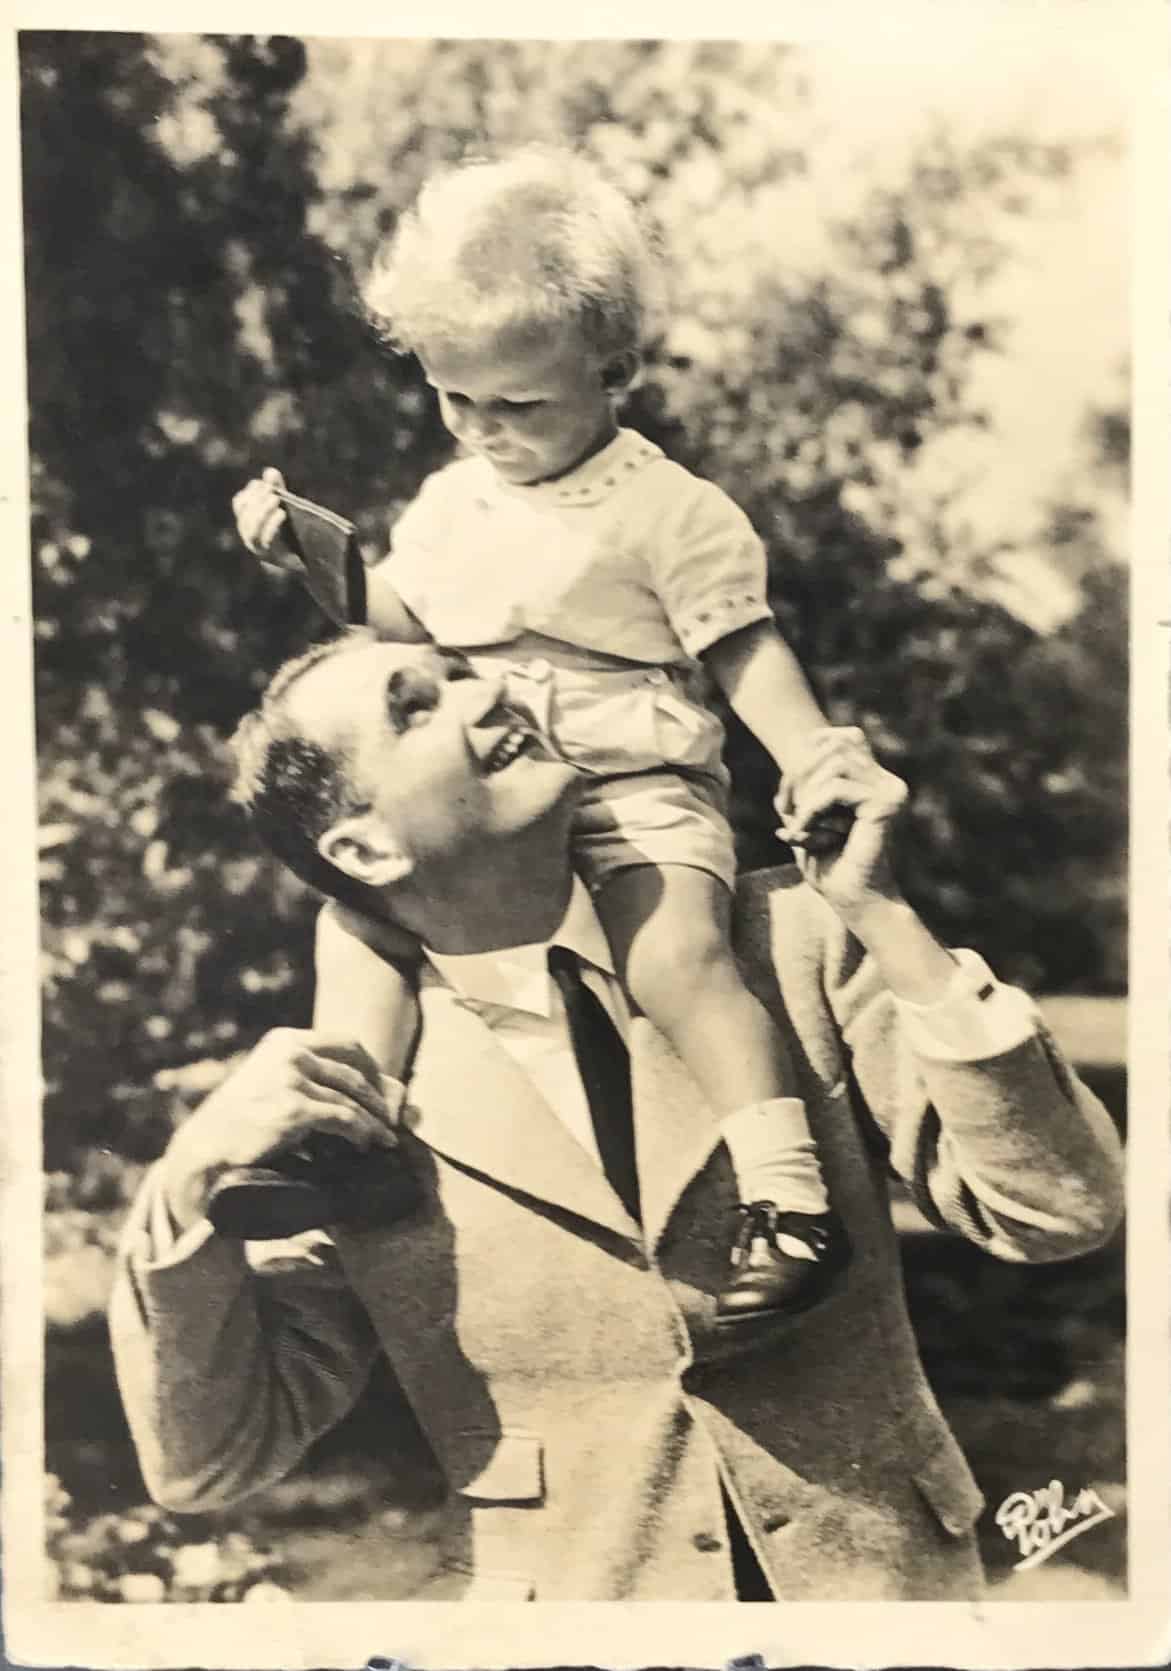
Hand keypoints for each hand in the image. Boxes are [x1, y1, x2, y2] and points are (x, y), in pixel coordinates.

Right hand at [160, 1029, 398, 1233]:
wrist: (205, 1147)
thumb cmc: (239, 1121)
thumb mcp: (268, 1081)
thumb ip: (306, 1076)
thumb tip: (360, 1087)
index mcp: (284, 1041)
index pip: (346, 1043)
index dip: (371, 1067)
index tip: (382, 1088)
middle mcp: (290, 1053)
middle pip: (355, 1070)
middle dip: (379, 1096)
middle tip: (391, 1118)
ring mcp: (292, 1080)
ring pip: (352, 1098)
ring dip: (375, 1120)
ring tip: (385, 1138)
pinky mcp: (294, 1109)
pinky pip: (344, 1119)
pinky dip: (362, 1133)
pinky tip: (365, 1145)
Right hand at [232, 466, 300, 573]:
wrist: (309, 558)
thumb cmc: (292, 530)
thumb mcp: (284, 506)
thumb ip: (277, 489)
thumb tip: (270, 471)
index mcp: (248, 522)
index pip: (239, 504)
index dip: (250, 492)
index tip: (263, 484)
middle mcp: (249, 536)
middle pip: (244, 515)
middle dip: (257, 500)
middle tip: (273, 491)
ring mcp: (259, 548)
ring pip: (251, 529)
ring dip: (262, 511)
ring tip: (277, 499)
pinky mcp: (271, 557)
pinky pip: (265, 541)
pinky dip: (271, 525)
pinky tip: (282, 513)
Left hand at [775, 727, 907, 922]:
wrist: (854, 901)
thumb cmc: (829, 866)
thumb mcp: (804, 818)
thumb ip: (798, 787)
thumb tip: (791, 760)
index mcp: (874, 781)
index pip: (844, 737)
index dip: (811, 751)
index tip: (791, 789)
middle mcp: (887, 781)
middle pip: (835, 745)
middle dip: (801, 772)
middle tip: (787, 809)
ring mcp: (890, 790)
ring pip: (834, 762)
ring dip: (805, 792)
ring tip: (798, 824)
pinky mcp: (885, 803)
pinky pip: (835, 787)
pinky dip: (812, 807)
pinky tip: (805, 830)